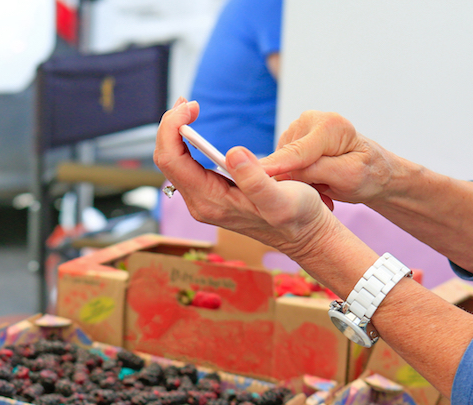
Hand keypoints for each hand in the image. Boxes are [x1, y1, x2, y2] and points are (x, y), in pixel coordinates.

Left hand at [154, 99, 337, 258]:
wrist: (304, 235)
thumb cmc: (297, 217)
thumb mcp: (283, 200)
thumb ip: (256, 181)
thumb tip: (232, 153)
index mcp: (210, 201)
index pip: (171, 161)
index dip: (173, 128)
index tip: (191, 106)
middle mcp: (201, 202)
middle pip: (167, 159)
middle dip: (171, 126)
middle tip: (188, 101)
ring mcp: (205, 199)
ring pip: (175, 162)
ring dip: (177, 133)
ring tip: (190, 108)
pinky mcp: (212, 194)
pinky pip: (187, 165)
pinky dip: (187, 142)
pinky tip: (195, 126)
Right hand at [260, 110, 396, 205]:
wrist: (374, 171)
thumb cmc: (368, 174)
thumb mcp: (348, 176)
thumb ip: (317, 172)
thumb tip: (283, 174)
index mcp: (330, 125)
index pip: (296, 152)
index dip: (273, 167)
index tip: (251, 175)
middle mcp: (311, 121)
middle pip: (286, 159)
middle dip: (298, 183)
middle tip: (324, 197)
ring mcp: (299, 130)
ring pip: (282, 165)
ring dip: (299, 183)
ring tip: (324, 189)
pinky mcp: (292, 141)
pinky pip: (283, 167)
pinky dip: (297, 180)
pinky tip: (316, 183)